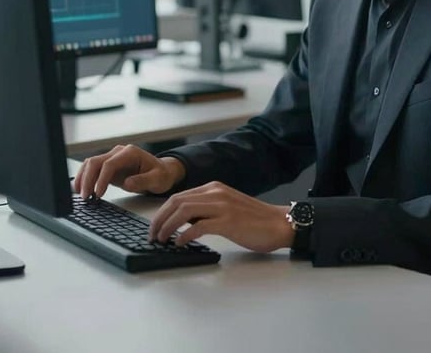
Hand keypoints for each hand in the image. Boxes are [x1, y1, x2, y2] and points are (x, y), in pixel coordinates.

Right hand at [73, 145, 185, 197]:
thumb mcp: (157, 179)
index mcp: (130, 153)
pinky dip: (84, 178)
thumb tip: (127, 183)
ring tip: (81, 195)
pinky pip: (92, 170)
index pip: (109, 163)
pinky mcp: (109, 167)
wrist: (162, 172)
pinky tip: (81, 189)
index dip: (101, 179)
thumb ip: (143, 180)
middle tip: (85, 197)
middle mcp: (119, 153)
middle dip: (87, 179)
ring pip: (90, 164)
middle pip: (96, 161)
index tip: (98, 194)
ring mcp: (112, 158)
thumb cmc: (160, 174)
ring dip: (83, 178)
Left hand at [149, 182, 294, 252]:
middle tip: (152, 235)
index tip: (155, 226)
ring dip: (168, 226)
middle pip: (177, 201)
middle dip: (159, 219)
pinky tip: (180, 243)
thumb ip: (206, 210)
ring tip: (162, 240)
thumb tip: (184, 223)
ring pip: (184, 211)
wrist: (278, 223)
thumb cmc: (254, 220)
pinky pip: (199, 226)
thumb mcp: (226, 208)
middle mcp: (215, 193)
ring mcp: (222, 206)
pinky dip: (185, 235)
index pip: (179, 196)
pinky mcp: (228, 221)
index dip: (162, 212)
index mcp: (213, 188)